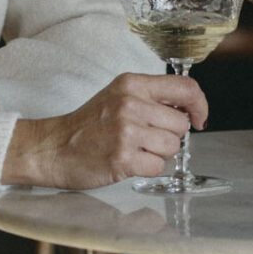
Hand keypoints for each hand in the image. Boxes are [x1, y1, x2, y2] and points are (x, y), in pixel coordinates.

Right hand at [2, 73, 206, 189]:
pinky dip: (147, 168)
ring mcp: (126, 131)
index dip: (200, 105)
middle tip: (146, 139)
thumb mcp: (117, 96)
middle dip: (170, 136)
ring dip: (158, 153)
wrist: (52, 147)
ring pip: (172, 147)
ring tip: (134, 150)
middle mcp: (130, 104)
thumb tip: (188, 108)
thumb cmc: (86, 126)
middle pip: (181, 124)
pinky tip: (129, 162)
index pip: (185, 88)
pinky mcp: (122, 158)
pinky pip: (158, 166)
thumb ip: (150, 98)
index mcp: (132, 84)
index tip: (199, 118)